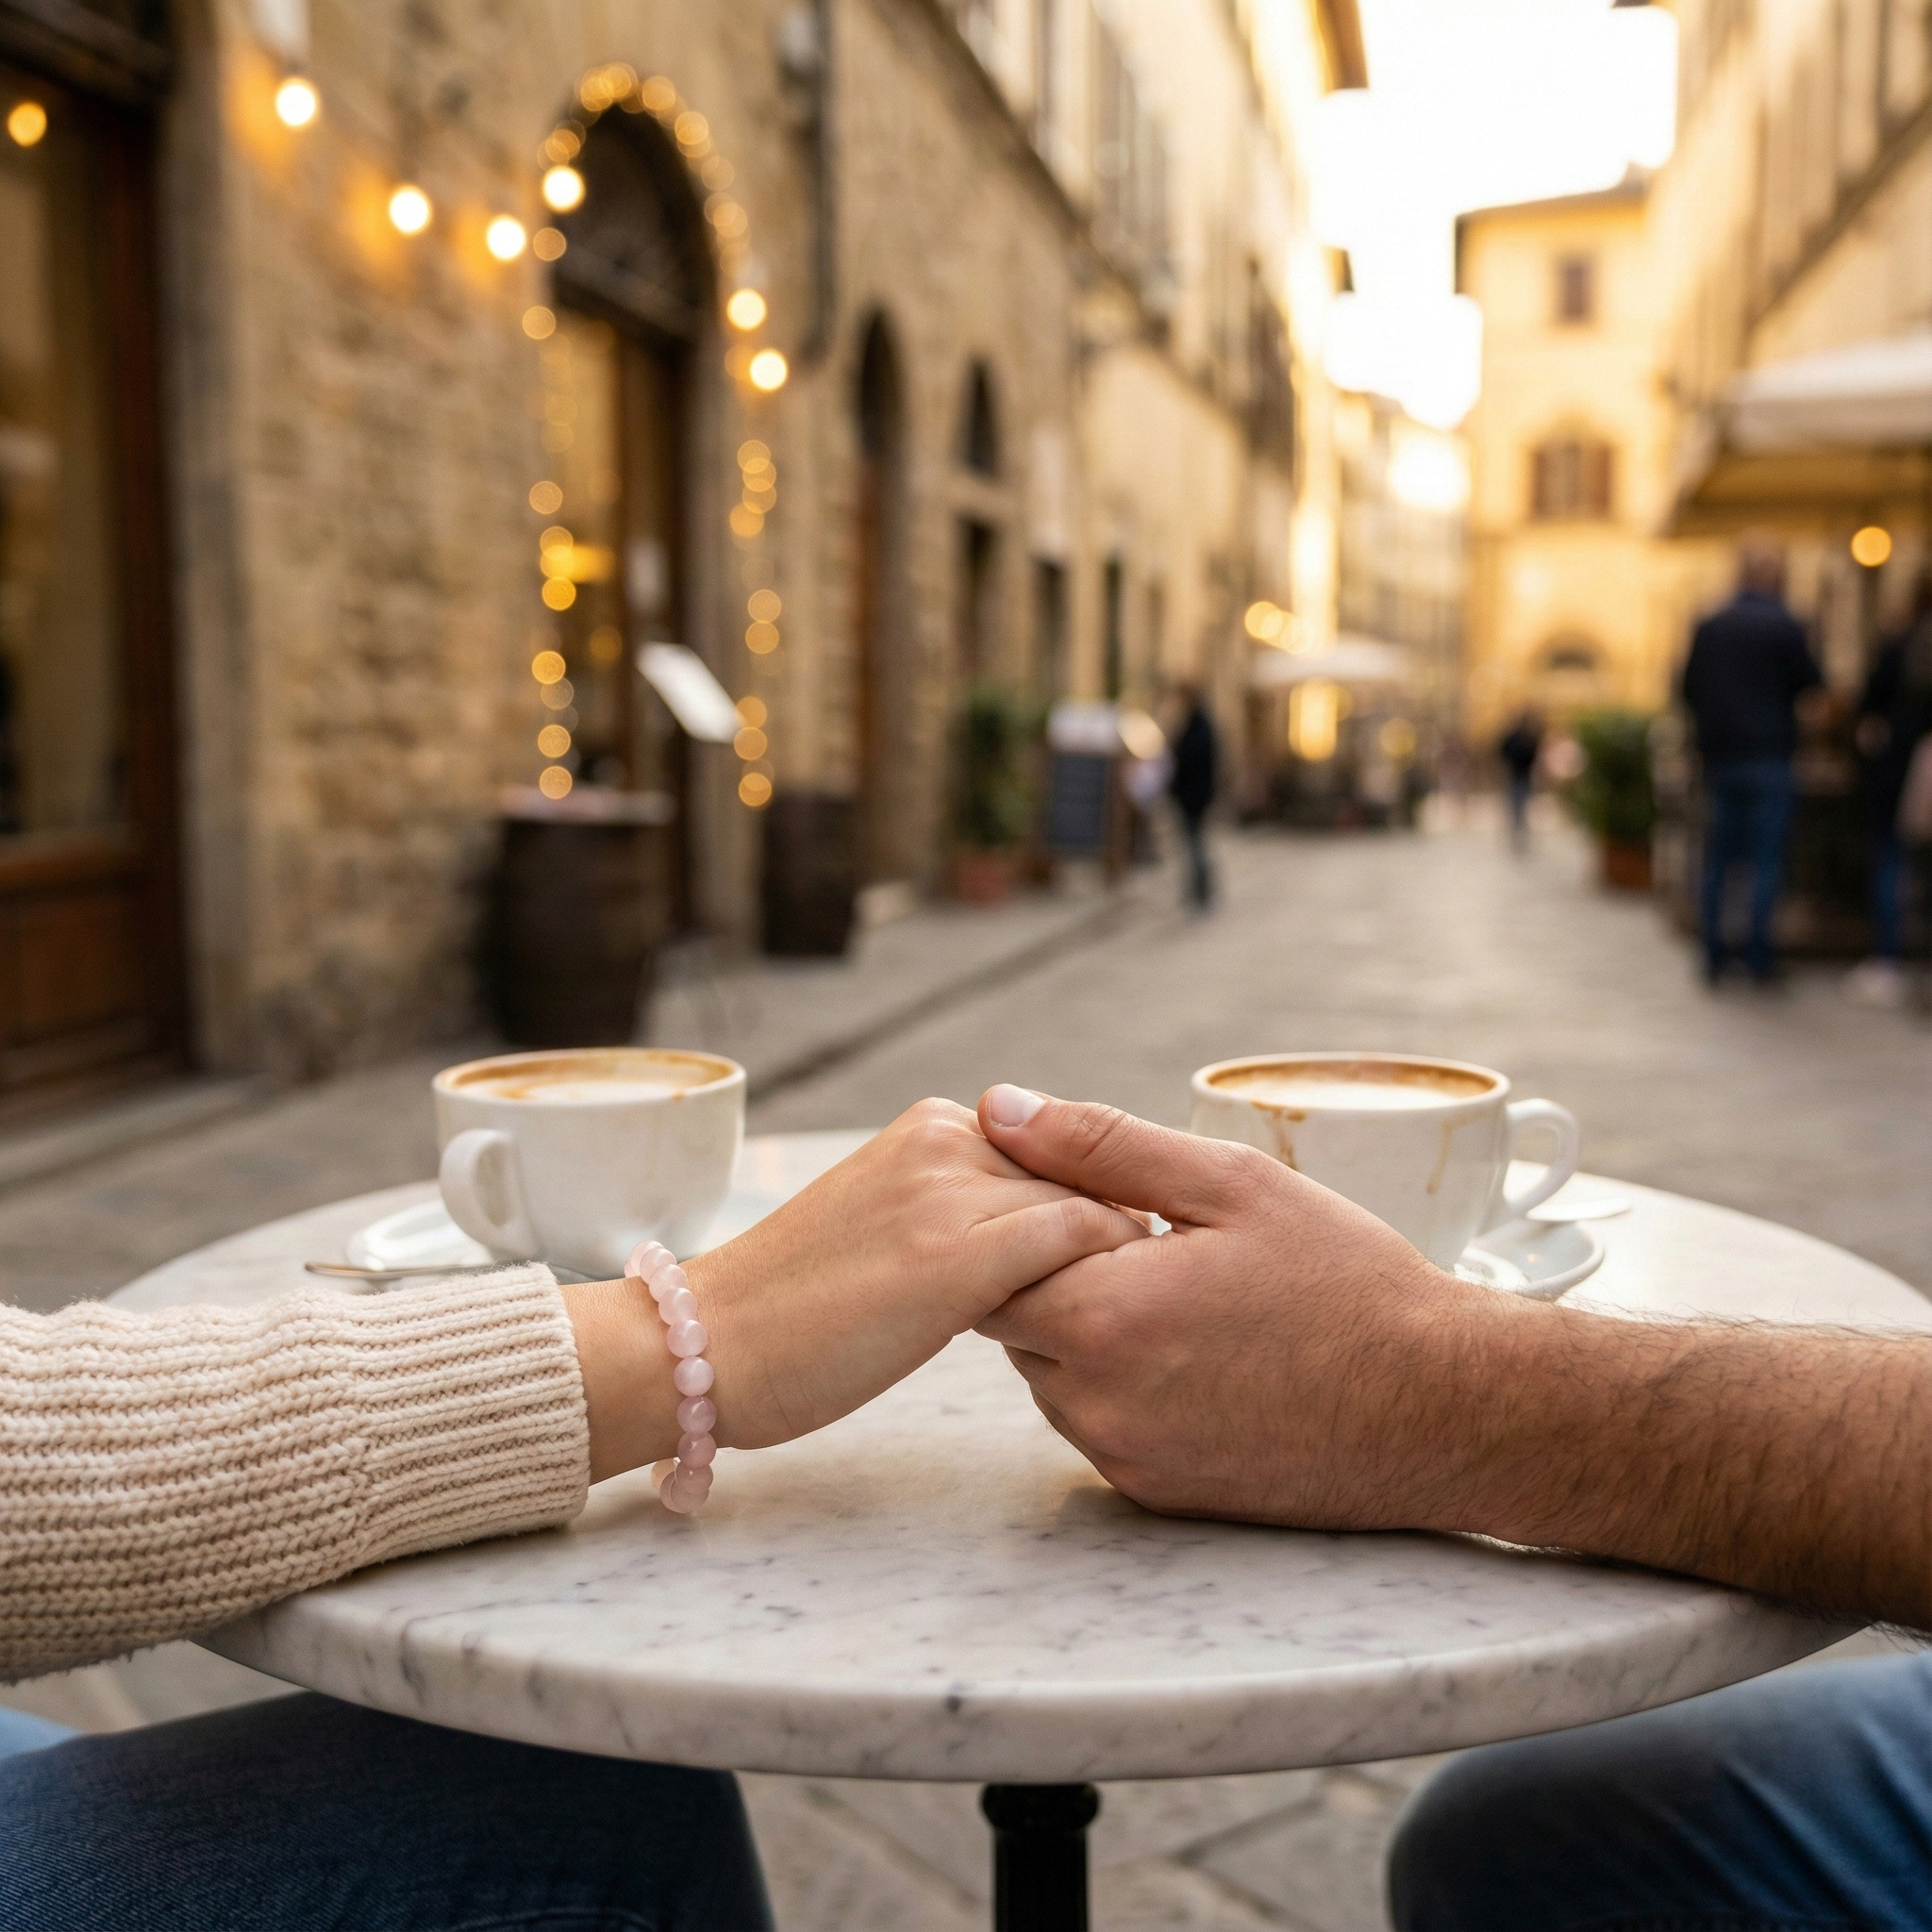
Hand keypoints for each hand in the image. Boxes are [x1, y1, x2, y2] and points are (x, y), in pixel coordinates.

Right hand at [567, 1098, 1147, 1479]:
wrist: (704, 1345)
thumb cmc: (795, 1309)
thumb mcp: (890, 1221)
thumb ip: (962, 1207)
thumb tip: (1054, 1231)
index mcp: (929, 1124)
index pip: (1059, 1152)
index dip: (1094, 1208)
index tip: (1123, 1261)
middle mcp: (944, 1137)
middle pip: (1081, 1175)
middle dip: (1114, 1233)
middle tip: (1145, 1295)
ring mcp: (949, 1192)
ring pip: (1088, 1205)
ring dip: (1117, 1260)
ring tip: (1130, 1318)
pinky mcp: (958, 1257)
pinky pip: (1078, 1243)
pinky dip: (1109, 1276)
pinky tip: (1110, 1324)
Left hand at [972, 1084, 1512, 1528]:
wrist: (1444, 1410)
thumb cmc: (1347, 1282)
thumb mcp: (1231, 1184)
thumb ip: (1100, 1145)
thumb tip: (999, 1109)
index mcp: (1102, 1317)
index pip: (989, 1261)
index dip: (1029, 1218)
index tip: (1092, 1197)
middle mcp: (1095, 1403)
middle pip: (1014, 1320)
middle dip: (1058, 1274)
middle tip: (1145, 1241)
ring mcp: (1123, 1458)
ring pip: (1052, 1374)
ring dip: (1088, 1331)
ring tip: (1181, 1297)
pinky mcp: (1153, 1495)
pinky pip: (1098, 1424)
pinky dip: (1124, 1385)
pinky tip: (1199, 1354)